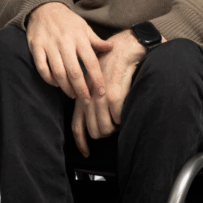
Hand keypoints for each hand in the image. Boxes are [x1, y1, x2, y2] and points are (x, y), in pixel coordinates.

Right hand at [26, 2, 113, 103]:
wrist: (44, 7)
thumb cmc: (67, 21)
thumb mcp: (84, 27)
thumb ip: (96, 40)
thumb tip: (112, 48)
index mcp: (80, 38)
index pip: (91, 62)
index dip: (97, 79)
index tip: (101, 93)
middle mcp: (65, 43)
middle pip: (74, 72)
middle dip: (81, 89)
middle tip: (86, 101)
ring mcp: (49, 45)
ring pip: (58, 73)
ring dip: (66, 87)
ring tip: (72, 95)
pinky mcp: (36, 47)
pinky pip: (42, 68)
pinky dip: (49, 79)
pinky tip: (56, 84)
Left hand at [71, 30, 161, 156]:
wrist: (123, 48)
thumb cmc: (110, 66)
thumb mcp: (94, 84)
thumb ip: (90, 102)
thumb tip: (93, 125)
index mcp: (81, 97)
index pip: (77, 127)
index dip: (82, 143)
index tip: (87, 153)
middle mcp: (88, 98)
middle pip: (94, 131)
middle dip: (105, 133)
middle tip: (114, 126)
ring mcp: (101, 97)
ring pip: (106, 127)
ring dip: (115, 127)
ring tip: (121, 118)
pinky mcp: (114, 94)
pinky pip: (118, 118)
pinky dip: (123, 119)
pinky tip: (126, 112)